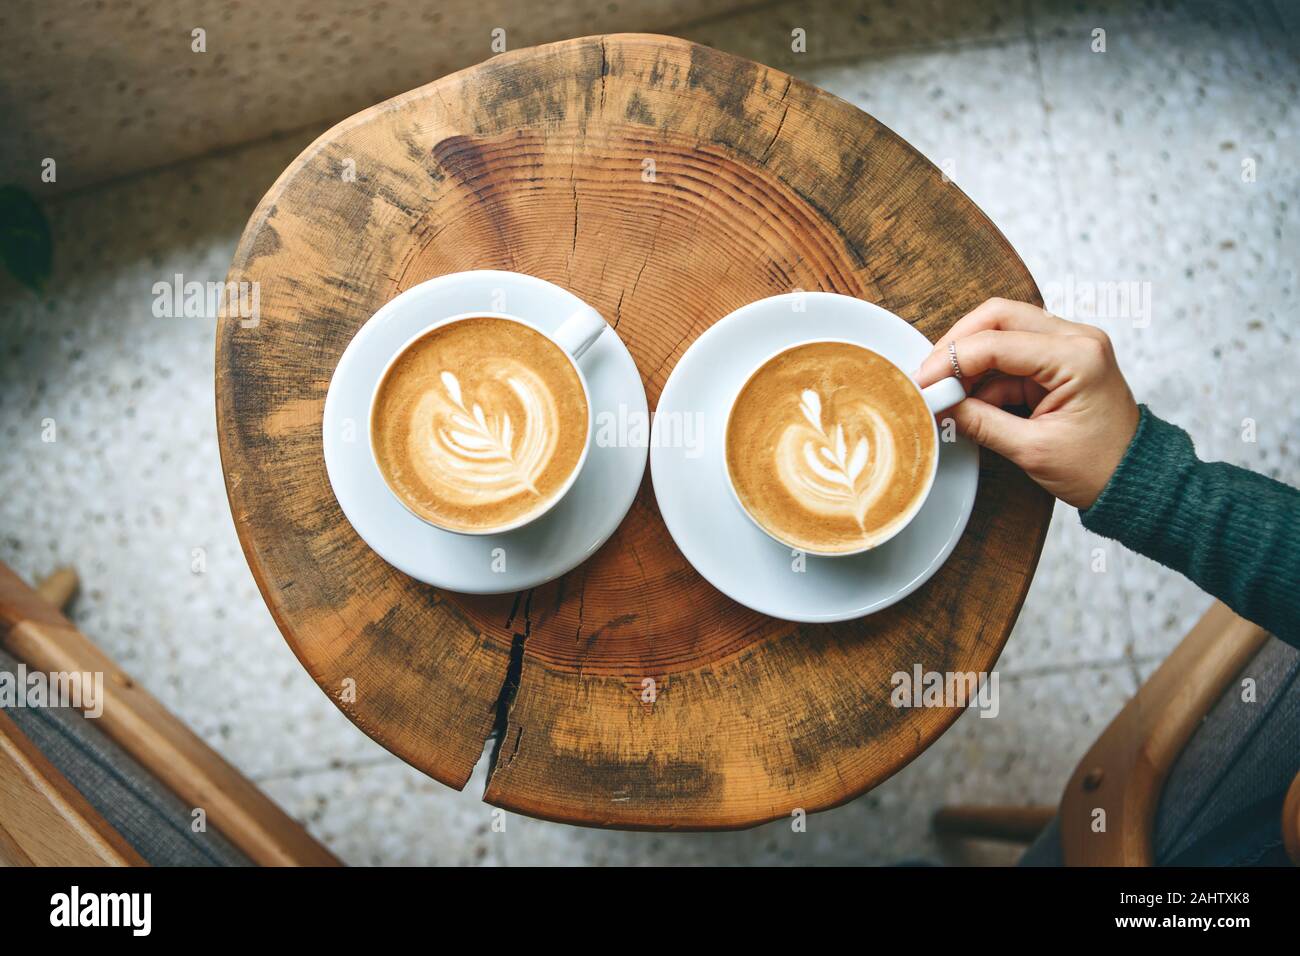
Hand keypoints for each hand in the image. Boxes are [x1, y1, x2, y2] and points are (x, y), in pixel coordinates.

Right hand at [916, 298, 1140, 509]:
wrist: (1134, 479)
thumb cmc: (1098, 468)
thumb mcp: (1032, 450)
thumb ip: (980, 422)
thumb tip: (938, 404)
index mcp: (1078, 357)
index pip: (997, 343)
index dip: (951, 361)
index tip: (923, 383)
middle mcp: (1077, 339)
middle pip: (998, 316)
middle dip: (957, 344)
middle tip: (929, 375)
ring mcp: (1070, 345)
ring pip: (1003, 328)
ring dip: (970, 358)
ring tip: (947, 392)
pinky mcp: (1060, 359)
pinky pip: (1012, 353)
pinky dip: (986, 374)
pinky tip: (969, 399)